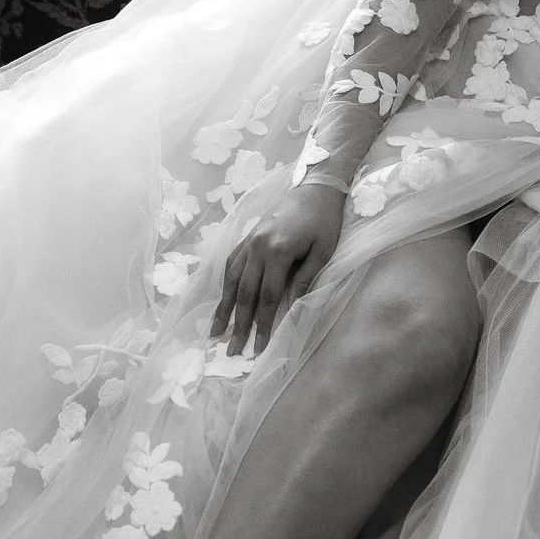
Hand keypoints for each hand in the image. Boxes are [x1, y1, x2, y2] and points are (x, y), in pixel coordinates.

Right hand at [212, 181, 348, 355]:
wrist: (315, 186)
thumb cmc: (324, 220)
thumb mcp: (323, 251)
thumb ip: (305, 279)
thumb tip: (291, 310)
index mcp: (277, 252)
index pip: (266, 298)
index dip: (261, 325)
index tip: (257, 348)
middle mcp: (257, 247)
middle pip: (244, 293)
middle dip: (237, 324)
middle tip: (231, 351)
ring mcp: (250, 240)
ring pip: (231, 279)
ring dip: (223, 307)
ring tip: (215, 330)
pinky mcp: (249, 236)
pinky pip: (232, 262)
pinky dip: (226, 282)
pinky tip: (223, 298)